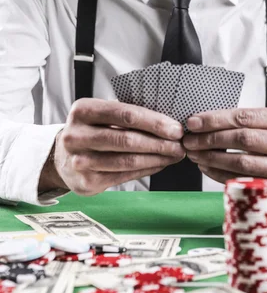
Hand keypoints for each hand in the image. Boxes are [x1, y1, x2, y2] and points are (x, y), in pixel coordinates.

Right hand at [39, 98, 184, 195]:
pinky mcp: (86, 182)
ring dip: (157, 159)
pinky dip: (146, 169)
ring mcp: (80, 161)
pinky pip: (124, 176)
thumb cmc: (91, 130)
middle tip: (180, 144)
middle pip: (127, 139)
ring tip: (175, 155)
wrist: (61, 157)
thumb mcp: (101, 114)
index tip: (175, 128)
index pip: (125, 114)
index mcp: (83, 110)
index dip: (154, 122)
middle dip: (159, 142)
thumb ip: (127, 115)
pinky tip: (159, 164)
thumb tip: (168, 121)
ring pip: (127, 161)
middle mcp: (76, 135)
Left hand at [183, 108, 266, 194]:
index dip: (216, 120)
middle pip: (243, 139)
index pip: (245, 117)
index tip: (193, 122)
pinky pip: (242, 181)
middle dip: (210, 139)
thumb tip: (201, 121)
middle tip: (189, 139)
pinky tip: (206, 166)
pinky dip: (219, 173)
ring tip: (195, 153)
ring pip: (241, 162)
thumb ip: (243, 120)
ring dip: (212, 157)